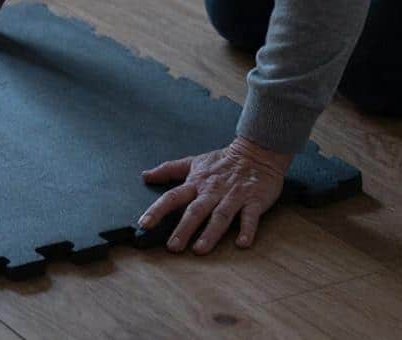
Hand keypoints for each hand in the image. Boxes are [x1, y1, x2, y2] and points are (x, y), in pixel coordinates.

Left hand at [138, 136, 291, 253]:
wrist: (257, 151)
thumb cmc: (223, 161)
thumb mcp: (194, 162)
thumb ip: (169, 169)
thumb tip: (145, 176)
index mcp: (197, 182)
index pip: (173, 196)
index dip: (158, 210)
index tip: (144, 224)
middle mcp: (213, 190)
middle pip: (196, 210)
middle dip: (184, 228)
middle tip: (173, 247)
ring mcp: (234, 196)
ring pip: (220, 215)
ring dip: (210, 233)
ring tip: (200, 250)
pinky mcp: (254, 200)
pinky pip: (250, 216)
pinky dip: (247, 229)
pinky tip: (242, 243)